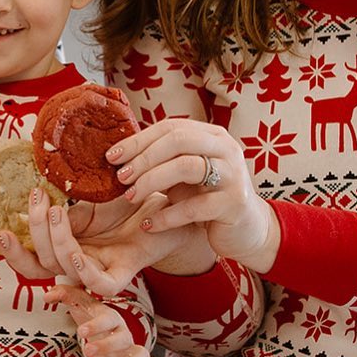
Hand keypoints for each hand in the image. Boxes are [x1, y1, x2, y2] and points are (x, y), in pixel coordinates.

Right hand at [0, 188, 207, 297]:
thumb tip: (31, 198)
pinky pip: (98, 283)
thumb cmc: (126, 205)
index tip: (0, 230)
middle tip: (34, 204)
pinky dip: (82, 269)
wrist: (166, 205)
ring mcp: (98, 271)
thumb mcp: (86, 204)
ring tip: (56, 208)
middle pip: (41, 265)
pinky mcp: (121, 276)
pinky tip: (76, 250)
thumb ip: (61, 210)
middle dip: (31, 236)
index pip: (31, 259)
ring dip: (55, 239)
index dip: (13, 251)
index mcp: (64, 248)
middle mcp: (77, 264)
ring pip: (64, 268)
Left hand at [45, 282, 158, 356]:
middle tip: (89, 350)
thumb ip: (65, 295)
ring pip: (139, 353)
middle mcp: (122, 331)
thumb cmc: (92, 316)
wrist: (106, 329)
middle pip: (122, 337)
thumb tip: (48, 295)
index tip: (81, 332)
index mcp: (109, 317)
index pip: (106, 318)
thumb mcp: (80, 305)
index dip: (96, 325)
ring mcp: (130, 347)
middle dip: (107, 345)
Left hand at [108, 118, 279, 272]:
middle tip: (121, 177)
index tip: (111, 156)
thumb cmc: (206, 196)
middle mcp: (225, 148)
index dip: (138, 140)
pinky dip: (166, 216)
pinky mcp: (234, 204)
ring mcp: (233, 174)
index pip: (170, 127)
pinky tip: (148, 224)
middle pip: (178, 140)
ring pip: (186, 166)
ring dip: (152, 181)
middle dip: (143, 157)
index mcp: (211, 135)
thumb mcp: (184, 173)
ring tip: (131, 197)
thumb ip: (161, 160)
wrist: (245, 229)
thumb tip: (117, 156)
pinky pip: (194, 206)